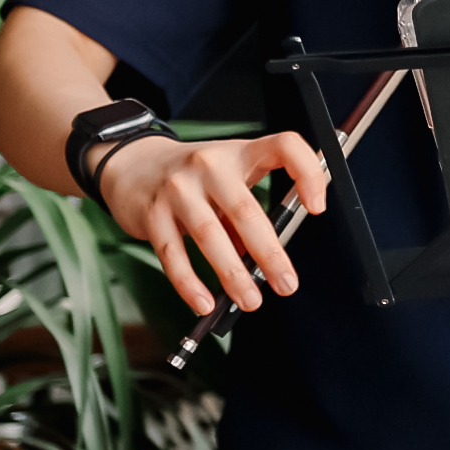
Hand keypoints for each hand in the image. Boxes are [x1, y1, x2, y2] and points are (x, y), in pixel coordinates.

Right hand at [99, 131, 329, 314]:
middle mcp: (209, 165)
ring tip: (250, 299)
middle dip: (269, 253)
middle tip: (286, 283)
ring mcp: (177, 188)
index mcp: (240, 152)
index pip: (284, 146)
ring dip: (232, 274)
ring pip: (210, 235)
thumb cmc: (195, 177)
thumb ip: (248, 214)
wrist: (132, 165)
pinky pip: (173, 253)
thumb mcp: (229, 180)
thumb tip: (266, 261)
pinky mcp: (151, 213)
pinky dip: (189, 283)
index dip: (307, 172)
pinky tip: (203, 302)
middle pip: (246, 210)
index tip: (317, 206)